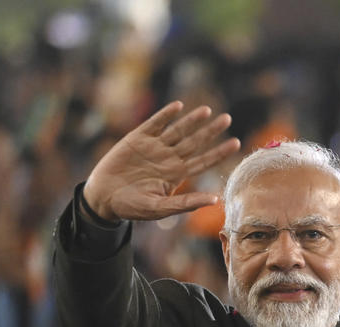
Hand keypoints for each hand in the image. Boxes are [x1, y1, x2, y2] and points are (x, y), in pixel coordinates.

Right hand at [83, 101, 239, 221]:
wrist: (103, 197)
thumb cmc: (132, 207)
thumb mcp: (160, 208)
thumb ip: (186, 203)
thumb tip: (215, 200)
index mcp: (176, 174)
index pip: (203, 161)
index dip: (219, 152)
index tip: (236, 143)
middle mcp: (168, 158)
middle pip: (195, 142)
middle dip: (211, 131)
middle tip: (227, 119)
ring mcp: (154, 147)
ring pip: (177, 130)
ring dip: (192, 120)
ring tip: (207, 111)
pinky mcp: (137, 138)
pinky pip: (155, 123)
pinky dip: (166, 115)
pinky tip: (178, 106)